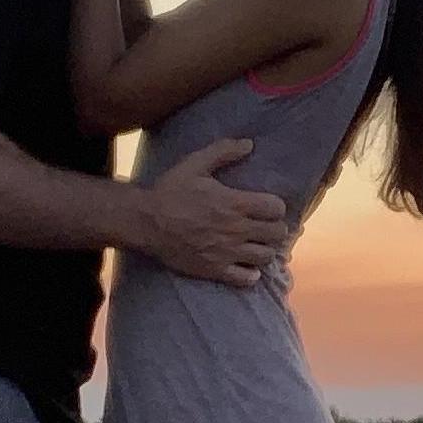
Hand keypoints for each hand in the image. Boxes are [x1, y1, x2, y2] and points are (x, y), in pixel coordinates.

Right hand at [114, 137, 289, 285]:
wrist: (145, 222)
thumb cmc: (170, 191)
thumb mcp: (194, 164)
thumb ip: (223, 152)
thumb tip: (249, 143)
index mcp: (235, 203)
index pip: (277, 208)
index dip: (276, 206)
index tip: (268, 206)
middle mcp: (236, 230)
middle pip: (277, 234)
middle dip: (275, 228)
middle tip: (265, 226)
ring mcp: (227, 252)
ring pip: (266, 257)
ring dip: (265, 249)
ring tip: (257, 244)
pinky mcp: (214, 270)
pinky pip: (246, 279)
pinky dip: (251, 274)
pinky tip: (245, 265)